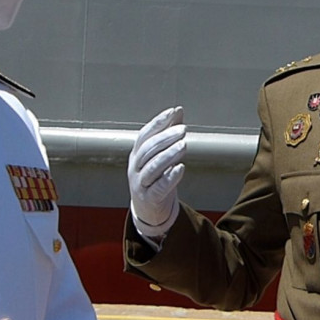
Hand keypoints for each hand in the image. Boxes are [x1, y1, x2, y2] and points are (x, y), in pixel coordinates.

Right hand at [128, 106, 186, 235]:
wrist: (148, 209)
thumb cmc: (155, 177)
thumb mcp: (160, 155)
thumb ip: (168, 132)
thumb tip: (178, 110)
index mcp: (136, 154)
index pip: (144, 135)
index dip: (157, 122)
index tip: (172, 112)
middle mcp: (135, 167)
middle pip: (148, 150)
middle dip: (165, 138)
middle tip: (183, 130)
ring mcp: (140, 183)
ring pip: (152, 167)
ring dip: (168, 155)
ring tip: (184, 145)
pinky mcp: (149, 198)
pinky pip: (158, 187)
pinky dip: (170, 177)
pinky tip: (181, 168)